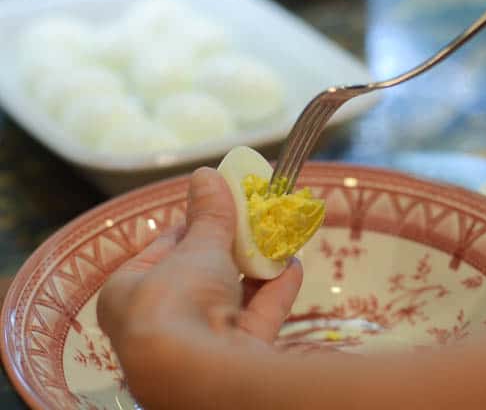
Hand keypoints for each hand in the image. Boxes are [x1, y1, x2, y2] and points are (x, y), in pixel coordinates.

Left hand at [97, 168, 302, 402]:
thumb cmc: (176, 302)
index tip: (218, 206)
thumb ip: (208, 215)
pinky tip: (293, 266)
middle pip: (201, 275)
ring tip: (278, 237)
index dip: (193, 226)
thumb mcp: (196, 248)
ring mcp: (199, 344)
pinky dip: (275, 293)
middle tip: (252, 219)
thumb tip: (207, 175)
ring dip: (256, 269)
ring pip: (232, 298)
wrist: (197, 373)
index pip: (163, 251)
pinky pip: (256, 318)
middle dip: (231, 248)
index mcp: (130, 294)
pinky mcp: (233, 360)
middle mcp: (160, 323)